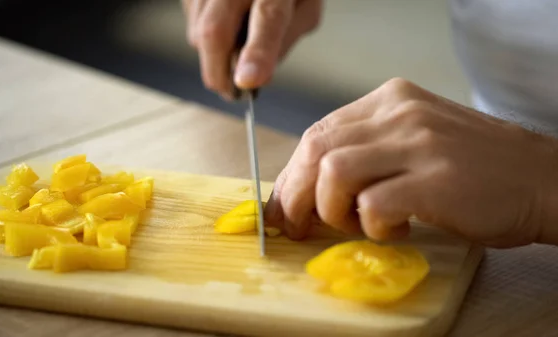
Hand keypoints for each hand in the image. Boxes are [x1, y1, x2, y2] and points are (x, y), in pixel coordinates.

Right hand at [181, 0, 321, 98]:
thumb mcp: (305, 8)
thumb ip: (285, 41)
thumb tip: (256, 79)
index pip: (267, 18)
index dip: (257, 53)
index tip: (248, 83)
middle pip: (214, 32)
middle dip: (219, 73)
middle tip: (232, 93)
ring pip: (198, 34)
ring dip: (214, 57)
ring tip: (236, 49)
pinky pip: (192, 24)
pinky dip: (206, 39)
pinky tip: (226, 27)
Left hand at [264, 78, 557, 247]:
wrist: (541, 178)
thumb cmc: (473, 169)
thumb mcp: (414, 140)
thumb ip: (367, 152)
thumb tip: (309, 184)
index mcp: (390, 99)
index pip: (318, 132)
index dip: (292, 173)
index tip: (283, 204)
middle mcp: (400, 112)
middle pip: (316, 149)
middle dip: (295, 194)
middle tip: (296, 226)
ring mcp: (418, 143)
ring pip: (334, 172)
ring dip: (332, 210)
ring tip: (356, 224)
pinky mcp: (435, 179)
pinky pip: (373, 203)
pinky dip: (370, 224)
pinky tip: (393, 229)